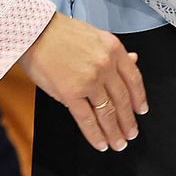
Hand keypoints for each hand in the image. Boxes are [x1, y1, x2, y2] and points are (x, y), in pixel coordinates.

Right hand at [18, 12, 147, 151]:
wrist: (33, 31)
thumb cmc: (59, 32)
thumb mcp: (94, 36)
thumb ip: (114, 52)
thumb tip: (133, 61)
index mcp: (113, 49)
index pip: (133, 79)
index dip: (139, 98)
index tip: (141, 111)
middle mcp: (105, 65)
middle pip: (122, 100)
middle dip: (127, 121)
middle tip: (131, 134)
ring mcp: (89, 81)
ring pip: (107, 113)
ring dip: (114, 132)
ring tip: (118, 143)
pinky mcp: (71, 94)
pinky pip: (87, 119)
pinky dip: (95, 135)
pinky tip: (100, 144)